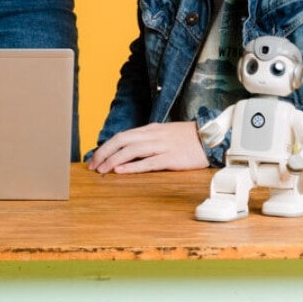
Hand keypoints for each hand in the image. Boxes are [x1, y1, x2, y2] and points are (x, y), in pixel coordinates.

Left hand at [87, 121, 208, 174]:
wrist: (209, 138)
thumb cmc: (187, 138)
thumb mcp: (163, 135)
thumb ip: (147, 140)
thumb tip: (129, 149)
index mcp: (150, 130)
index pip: (122, 136)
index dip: (106, 146)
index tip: (95, 157)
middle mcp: (153, 136)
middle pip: (122, 140)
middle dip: (104, 152)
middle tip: (92, 165)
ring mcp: (161, 146)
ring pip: (132, 150)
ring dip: (114, 159)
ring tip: (101, 169)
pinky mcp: (171, 158)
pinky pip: (148, 162)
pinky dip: (132, 166)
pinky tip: (121, 171)